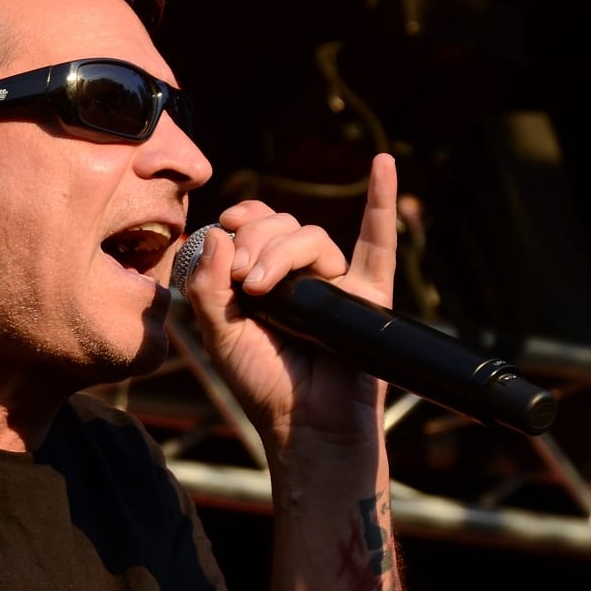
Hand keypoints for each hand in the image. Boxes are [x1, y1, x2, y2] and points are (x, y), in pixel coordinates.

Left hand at [182, 153, 398, 447]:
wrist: (304, 425)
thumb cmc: (261, 384)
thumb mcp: (218, 335)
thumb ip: (208, 287)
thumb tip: (217, 232)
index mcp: (259, 280)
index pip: (251, 227)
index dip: (239, 220)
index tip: (222, 228)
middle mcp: (297, 276)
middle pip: (281, 227)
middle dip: (255, 241)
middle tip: (241, 281)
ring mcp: (333, 283)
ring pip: (312, 237)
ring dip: (282, 250)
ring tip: (260, 288)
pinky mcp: (367, 295)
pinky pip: (378, 243)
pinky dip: (383, 201)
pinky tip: (382, 165)